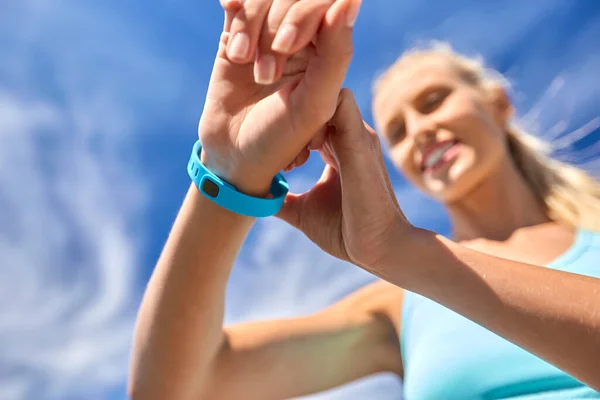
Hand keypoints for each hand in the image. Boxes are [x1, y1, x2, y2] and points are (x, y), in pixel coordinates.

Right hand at [198, 0, 361, 196]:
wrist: (233, 156)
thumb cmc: (280, 137)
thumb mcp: (314, 102)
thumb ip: (337, 53)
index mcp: (328, 51)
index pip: (325, 4)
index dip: (301, 15)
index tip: (284, 46)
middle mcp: (301, 39)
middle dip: (273, 29)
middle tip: (264, 73)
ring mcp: (268, 35)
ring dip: (249, 28)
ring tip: (242, 60)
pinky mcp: (237, 35)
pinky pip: (239, 2)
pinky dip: (235, 2)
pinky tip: (230, 8)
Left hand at [277, 90, 413, 270]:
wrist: (378, 249)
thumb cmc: (344, 231)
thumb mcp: (303, 211)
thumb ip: (283, 199)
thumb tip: (256, 198)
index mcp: (338, 146)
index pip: (311, 112)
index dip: (285, 115)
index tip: (259, 134)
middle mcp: (350, 134)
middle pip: (316, 94)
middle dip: (287, 100)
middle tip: (259, 124)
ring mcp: (357, 134)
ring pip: (325, 90)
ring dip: (298, 100)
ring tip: (270, 125)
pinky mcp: (360, 140)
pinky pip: (338, 100)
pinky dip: (312, 105)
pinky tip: (285, 128)